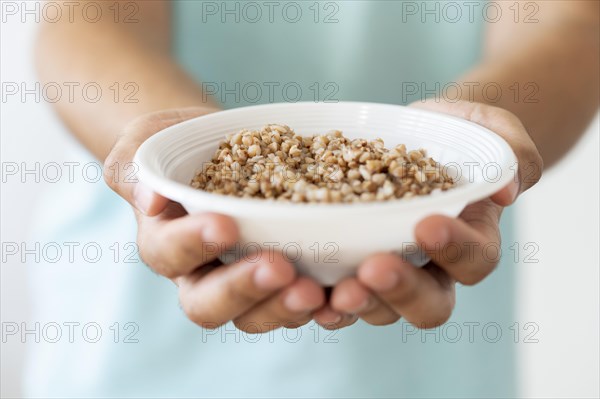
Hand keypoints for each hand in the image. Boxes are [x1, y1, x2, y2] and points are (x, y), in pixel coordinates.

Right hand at [103, 108, 324, 332]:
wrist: (217, 146)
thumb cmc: (177, 146)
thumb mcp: (145, 144)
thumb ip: (136, 168)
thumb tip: (152, 200)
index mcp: (166, 244)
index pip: (170, 255)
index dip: (194, 245)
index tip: (225, 224)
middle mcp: (203, 273)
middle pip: (212, 304)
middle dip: (246, 290)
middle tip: (280, 269)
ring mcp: (248, 281)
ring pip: (261, 313)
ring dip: (288, 307)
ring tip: (317, 291)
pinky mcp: (288, 278)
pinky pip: (304, 302)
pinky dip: (327, 303)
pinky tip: (349, 290)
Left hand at [313, 100, 542, 328]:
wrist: (418, 135)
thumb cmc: (458, 133)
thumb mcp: (490, 128)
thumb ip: (509, 151)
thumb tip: (506, 187)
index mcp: (471, 239)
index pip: (474, 260)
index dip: (455, 249)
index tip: (426, 224)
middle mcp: (432, 268)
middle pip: (428, 304)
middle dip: (401, 291)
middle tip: (373, 270)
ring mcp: (390, 271)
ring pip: (379, 308)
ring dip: (357, 303)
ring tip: (333, 292)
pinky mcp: (350, 264)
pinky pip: (337, 293)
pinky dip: (320, 298)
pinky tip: (301, 291)